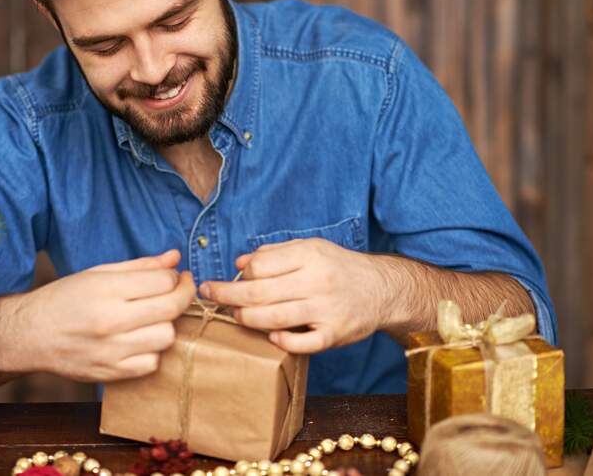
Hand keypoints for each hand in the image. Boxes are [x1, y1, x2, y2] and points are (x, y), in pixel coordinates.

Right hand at [16, 249, 194, 381]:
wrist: (29, 334)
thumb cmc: (64, 299)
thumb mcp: (97, 273)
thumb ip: (140, 266)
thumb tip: (174, 257)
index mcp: (106, 289)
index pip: (162, 281)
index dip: (175, 277)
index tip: (174, 276)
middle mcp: (110, 320)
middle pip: (171, 308)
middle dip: (182, 296)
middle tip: (179, 291)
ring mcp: (110, 349)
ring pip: (166, 337)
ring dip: (167, 325)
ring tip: (155, 318)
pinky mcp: (109, 373)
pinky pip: (151, 364)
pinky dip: (152, 352)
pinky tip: (141, 341)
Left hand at [199, 239, 396, 353]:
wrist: (382, 289)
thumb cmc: (338, 267)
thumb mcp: (311, 248)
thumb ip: (275, 253)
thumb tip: (239, 262)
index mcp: (310, 256)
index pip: (260, 265)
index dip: (240, 273)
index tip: (231, 278)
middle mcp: (317, 281)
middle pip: (259, 293)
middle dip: (227, 295)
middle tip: (210, 295)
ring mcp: (326, 310)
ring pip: (273, 319)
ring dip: (247, 318)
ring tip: (236, 315)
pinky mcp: (334, 334)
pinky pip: (301, 343)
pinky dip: (281, 341)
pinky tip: (271, 335)